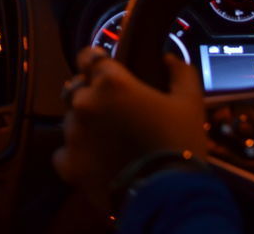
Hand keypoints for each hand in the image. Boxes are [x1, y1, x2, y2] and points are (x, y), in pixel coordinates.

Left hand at [52, 48, 207, 205]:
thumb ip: (180, 74)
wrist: (170, 197)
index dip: (94, 61)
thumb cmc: (180, 144)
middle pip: (76, 88)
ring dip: (85, 126)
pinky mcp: (68, 162)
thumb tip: (169, 59)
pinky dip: (77, 155)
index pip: (89, 57)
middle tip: (112, 111)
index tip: (100, 68)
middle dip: (90, 95)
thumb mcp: (189, 103)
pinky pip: (64, 152)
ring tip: (109, 142)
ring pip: (70, 120)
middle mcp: (85, 102)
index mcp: (111, 83)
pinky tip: (96, 162)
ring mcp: (73, 133)